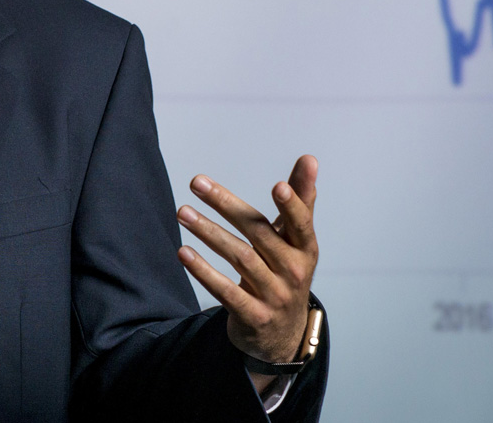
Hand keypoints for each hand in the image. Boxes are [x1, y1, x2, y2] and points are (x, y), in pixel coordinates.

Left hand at [175, 155, 319, 368]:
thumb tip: (310, 158)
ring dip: (208, 232)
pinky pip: (226, 291)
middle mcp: (294, 271)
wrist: (283, 333)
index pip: (300, 224)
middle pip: (258, 234)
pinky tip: (183, 253)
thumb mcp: (296, 240)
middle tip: (197, 182)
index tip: (278, 186)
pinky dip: (204, 272)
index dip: (292, 206)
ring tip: (182, 212)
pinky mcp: (253, 316)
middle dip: (226, 205)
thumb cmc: (287, 271)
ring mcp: (274, 295)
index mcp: (305, 248)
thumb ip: (300, 199)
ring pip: (240, 258)